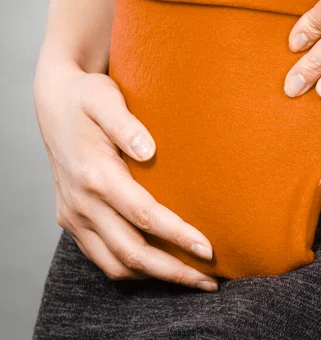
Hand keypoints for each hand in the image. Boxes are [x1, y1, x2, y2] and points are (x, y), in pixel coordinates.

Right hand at [34, 57, 217, 290]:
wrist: (54, 104)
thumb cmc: (86, 98)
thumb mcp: (104, 98)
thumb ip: (125, 124)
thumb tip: (149, 151)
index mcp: (94, 173)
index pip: (143, 215)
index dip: (177, 235)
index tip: (208, 248)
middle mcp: (82, 202)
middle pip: (131, 251)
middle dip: (173, 271)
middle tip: (209, 280)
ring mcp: (74, 214)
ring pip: (114, 263)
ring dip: (153, 276)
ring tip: (190, 278)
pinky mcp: (71, 219)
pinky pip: (101, 257)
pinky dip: (131, 267)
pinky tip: (157, 265)